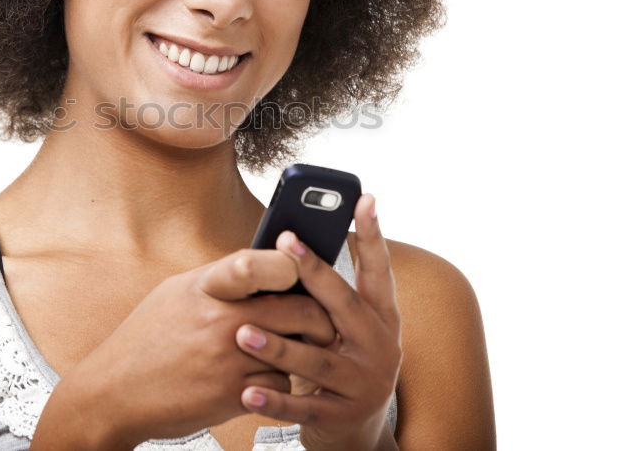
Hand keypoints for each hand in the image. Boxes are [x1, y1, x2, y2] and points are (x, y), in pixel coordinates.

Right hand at [50, 245, 338, 445]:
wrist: (114, 393)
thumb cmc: (147, 338)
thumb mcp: (178, 292)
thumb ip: (222, 280)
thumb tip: (265, 264)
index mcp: (206, 287)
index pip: (260, 263)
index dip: (290, 261)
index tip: (301, 263)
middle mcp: (219, 321)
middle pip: (298, 310)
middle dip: (320, 315)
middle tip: (324, 317)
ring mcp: (228, 360)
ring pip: (296, 351)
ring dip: (305, 350)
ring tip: (306, 345)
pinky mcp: (232, 395)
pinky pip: (280, 384)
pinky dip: (281, 380)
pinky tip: (269, 374)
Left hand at [232, 193, 401, 450]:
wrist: (356, 435)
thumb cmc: (340, 364)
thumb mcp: (346, 329)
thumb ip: (328, 297)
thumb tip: (289, 242)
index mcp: (381, 318)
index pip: (378, 270)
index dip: (373, 234)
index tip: (364, 197)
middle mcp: (381, 347)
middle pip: (345, 305)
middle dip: (315, 272)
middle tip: (285, 242)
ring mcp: (364, 384)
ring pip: (317, 360)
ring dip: (278, 346)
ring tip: (243, 333)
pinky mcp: (342, 416)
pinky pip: (302, 405)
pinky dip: (273, 399)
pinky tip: (246, 391)